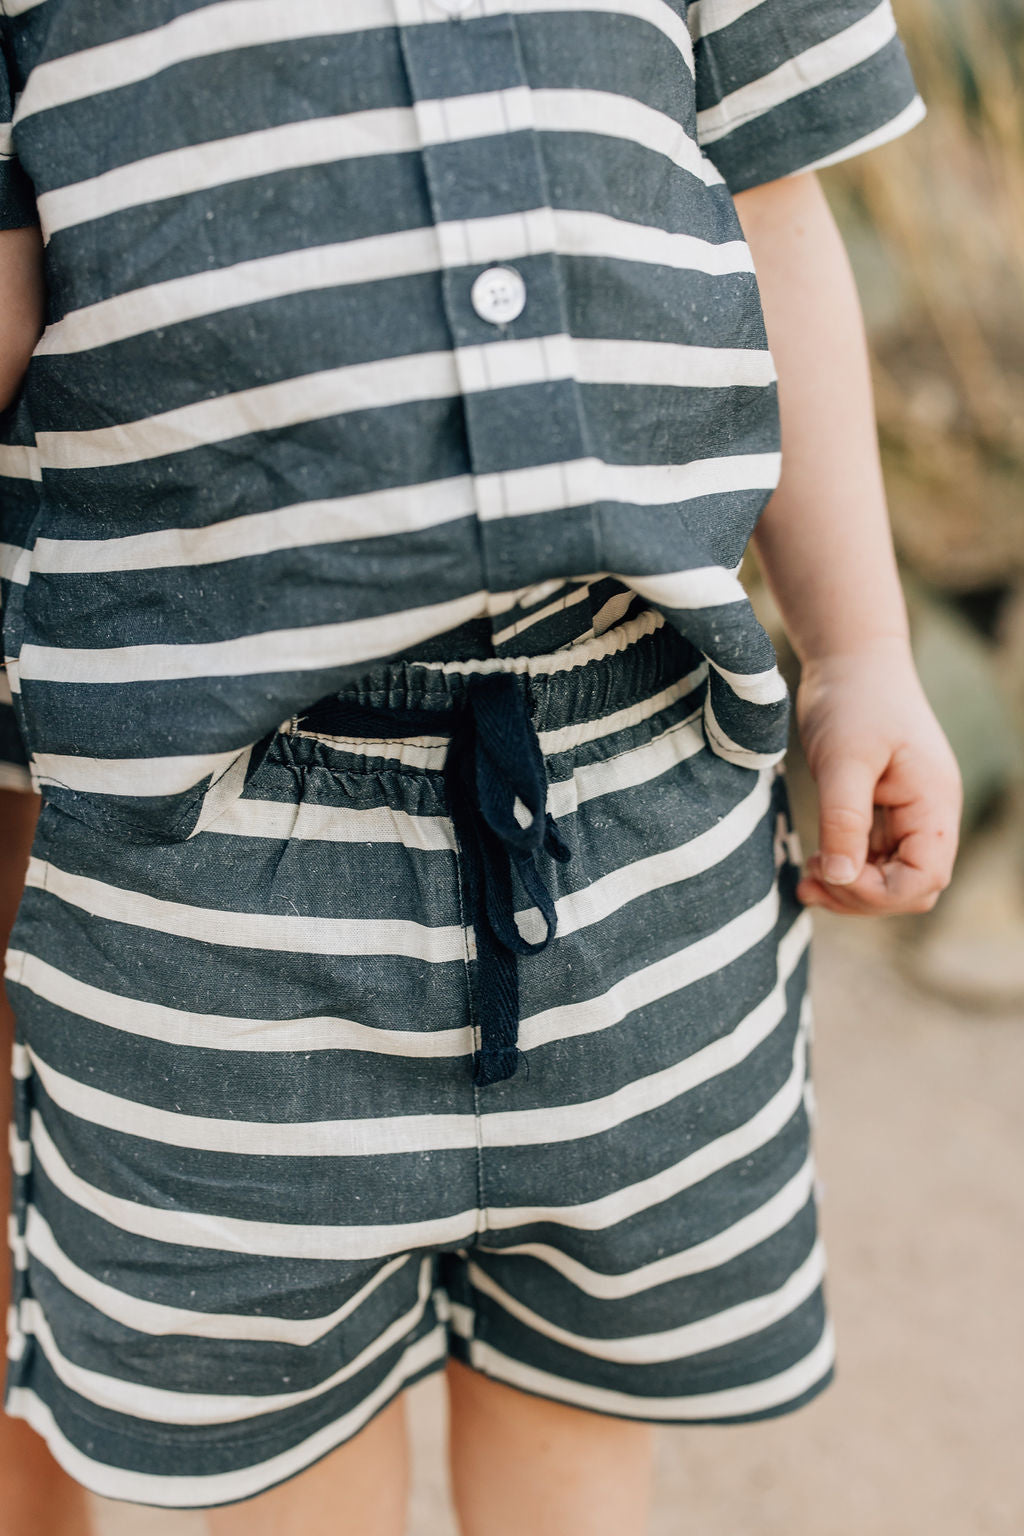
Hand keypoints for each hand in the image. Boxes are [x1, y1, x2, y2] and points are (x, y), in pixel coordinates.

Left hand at [794, 642, 961, 914]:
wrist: (851, 659)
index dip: (878, 893)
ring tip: (805, 880)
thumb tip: (839, 877)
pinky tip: (813, 862)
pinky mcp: (884, 809)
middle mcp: (929, 815)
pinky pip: (873, 856)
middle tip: (809, 884)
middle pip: (910, 887)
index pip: (923, 879)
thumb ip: (844, 820)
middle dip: (863, 898)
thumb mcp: (844, 760)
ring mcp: (909, 814)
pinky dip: (846, 867)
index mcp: (933, 804)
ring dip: (850, 888)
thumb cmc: (854, 700)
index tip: (830, 872)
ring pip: (890, 877)